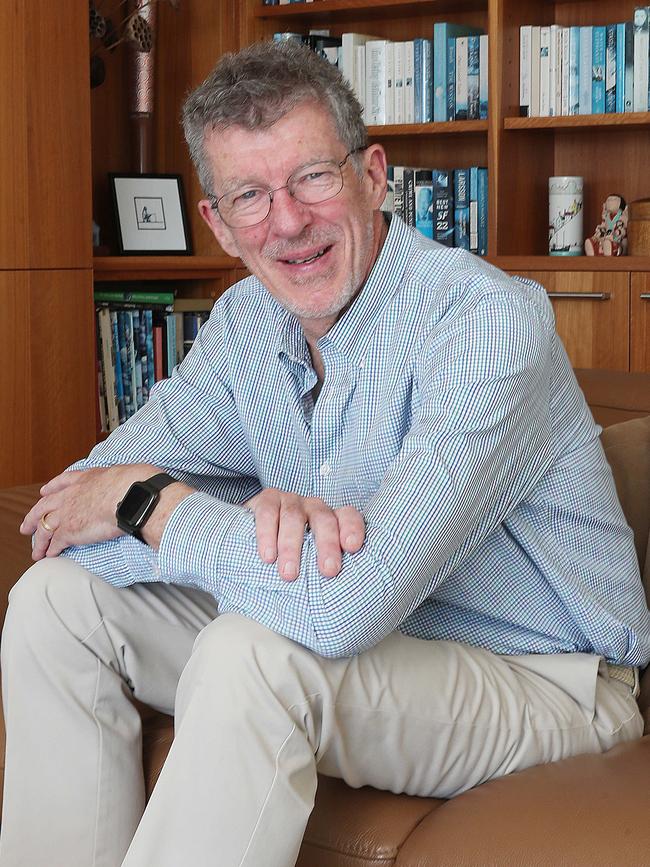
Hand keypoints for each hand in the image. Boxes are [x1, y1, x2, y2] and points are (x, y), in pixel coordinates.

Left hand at [20, 463, 158, 559]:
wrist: (130, 497)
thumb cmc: (135, 484)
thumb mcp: (125, 473)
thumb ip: (122, 479)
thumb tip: (135, 481)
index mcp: (86, 479)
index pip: (62, 482)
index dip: (51, 488)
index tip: (44, 491)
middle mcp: (72, 495)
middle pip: (45, 506)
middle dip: (34, 516)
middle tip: (27, 525)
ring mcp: (68, 513)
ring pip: (45, 527)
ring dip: (39, 540)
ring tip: (35, 551)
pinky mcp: (70, 532)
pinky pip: (55, 543)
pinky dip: (50, 550)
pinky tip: (48, 555)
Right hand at [244, 489, 364, 580]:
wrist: (252, 531)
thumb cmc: (291, 552)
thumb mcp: (312, 559)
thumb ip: (324, 571)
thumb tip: (336, 608)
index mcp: (331, 519)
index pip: (348, 516)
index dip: (352, 529)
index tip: (352, 547)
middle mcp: (314, 508)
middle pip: (324, 520)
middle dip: (327, 544)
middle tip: (328, 571)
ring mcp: (290, 502)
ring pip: (293, 517)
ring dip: (291, 546)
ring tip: (289, 574)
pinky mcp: (266, 500)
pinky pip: (268, 513)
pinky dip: (267, 535)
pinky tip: (267, 556)